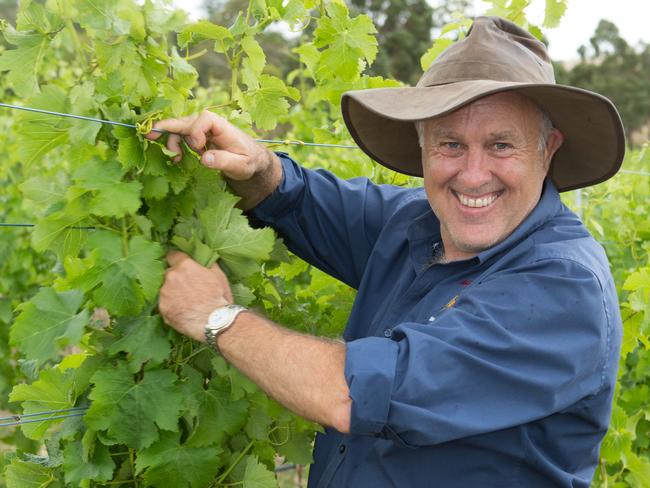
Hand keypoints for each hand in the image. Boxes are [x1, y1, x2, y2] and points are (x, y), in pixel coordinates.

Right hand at [145, 111, 274, 181]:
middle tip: (149, 134)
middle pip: (185, 121)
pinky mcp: (197, 136)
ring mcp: (201, 129)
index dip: (196, 131)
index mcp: (222, 126)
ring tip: (175, 159)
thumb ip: (224, 161)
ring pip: (179, 129)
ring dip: (172, 141)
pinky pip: (180, 136)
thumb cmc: (249, 160)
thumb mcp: (241, 165)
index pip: (204, 119)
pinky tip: (177, 158)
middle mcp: (209, 124)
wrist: (251, 159)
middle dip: (167, 127)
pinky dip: (174, 144)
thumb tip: (204, 158)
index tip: (198, 148)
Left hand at [158, 251, 233, 341]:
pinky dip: (172, 306)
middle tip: (187, 287)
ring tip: (186, 302)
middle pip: (169, 273)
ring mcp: (165, 293)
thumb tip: (205, 257)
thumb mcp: (219, 275)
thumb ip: (208, 263)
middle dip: (176, 278)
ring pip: (165, 289)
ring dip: (173, 293)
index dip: (176, 259)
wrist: (214, 321)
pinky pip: (165, 304)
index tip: (179, 264)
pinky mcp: (162, 308)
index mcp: (185, 266)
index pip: (172, 255)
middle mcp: (171, 277)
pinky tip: (183, 311)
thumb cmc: (219, 297)